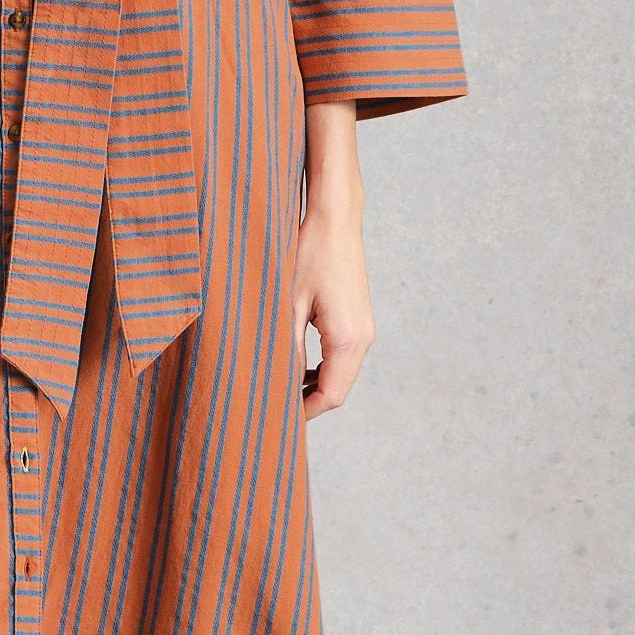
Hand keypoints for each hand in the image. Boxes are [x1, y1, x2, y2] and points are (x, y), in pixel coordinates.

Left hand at [295, 101, 372, 417]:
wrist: (335, 216)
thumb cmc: (308, 253)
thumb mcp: (286, 302)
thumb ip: (283, 345)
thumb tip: (273, 381)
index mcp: (347, 340)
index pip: (330, 397)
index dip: (302, 413)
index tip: (274, 418)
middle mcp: (362, 338)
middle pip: (337, 389)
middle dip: (306, 403)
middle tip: (270, 407)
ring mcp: (364, 328)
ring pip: (340, 374)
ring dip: (312, 385)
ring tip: (277, 387)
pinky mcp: (358, 318)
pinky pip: (342, 357)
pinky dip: (320, 367)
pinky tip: (293, 362)